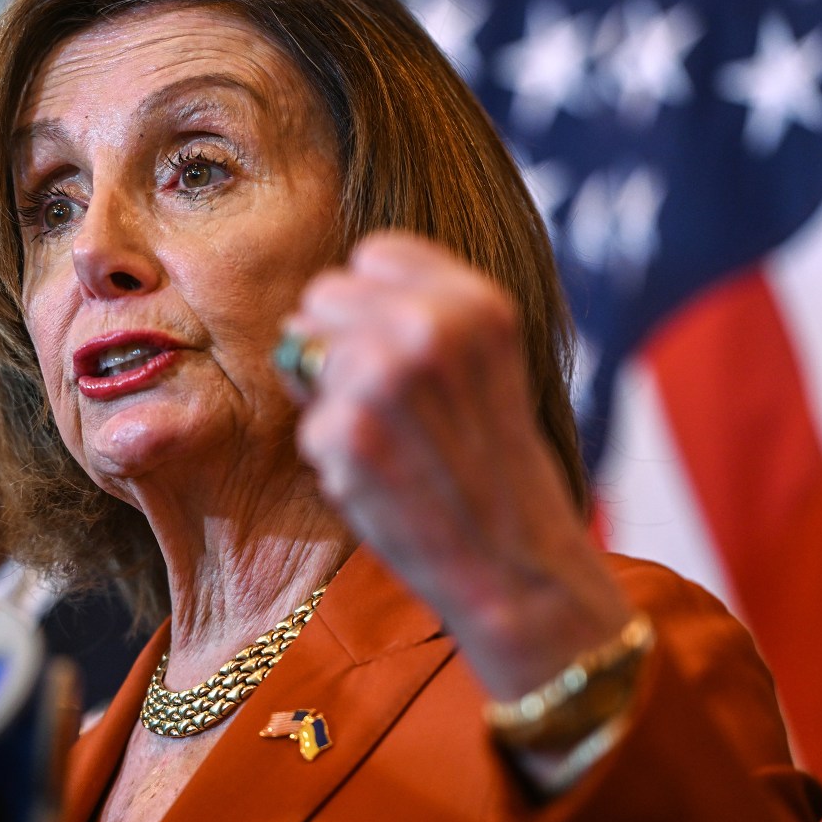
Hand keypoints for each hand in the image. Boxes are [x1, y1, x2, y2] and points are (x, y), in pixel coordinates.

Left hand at [289, 232, 632, 697]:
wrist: (517, 567)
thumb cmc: (498, 468)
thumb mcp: (485, 364)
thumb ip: (422, 317)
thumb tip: (313, 307)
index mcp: (474, 302)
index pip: (374, 254)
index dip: (373, 303)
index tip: (399, 351)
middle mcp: (426, 326)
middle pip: (325, 294)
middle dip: (340, 343)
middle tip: (389, 407)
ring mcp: (379, 376)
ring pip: (304, 354)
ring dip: (332, 399)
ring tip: (390, 442)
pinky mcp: (343, 430)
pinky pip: (306, 423)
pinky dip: (332, 456)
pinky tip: (382, 479)